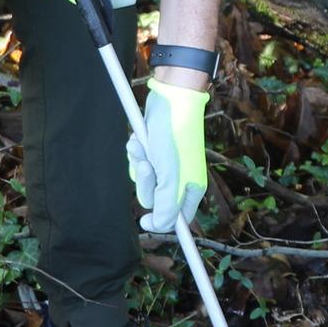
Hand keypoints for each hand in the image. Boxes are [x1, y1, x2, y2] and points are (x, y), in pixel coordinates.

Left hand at [126, 81, 207, 234]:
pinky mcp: (154, 152)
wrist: (170, 100)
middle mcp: (180, 179)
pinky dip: (135, 152)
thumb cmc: (173, 137)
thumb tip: (158, 226)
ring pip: (143, 180)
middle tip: (148, 166)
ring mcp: (166, 165)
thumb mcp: (170, 176)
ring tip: (143, 146)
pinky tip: (140, 139)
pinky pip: (138, 162)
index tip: (144, 222)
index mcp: (192, 188)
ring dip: (138, 163)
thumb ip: (166, 207)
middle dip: (145, 182)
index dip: (161, 222)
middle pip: (154, 199)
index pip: (178, 218)